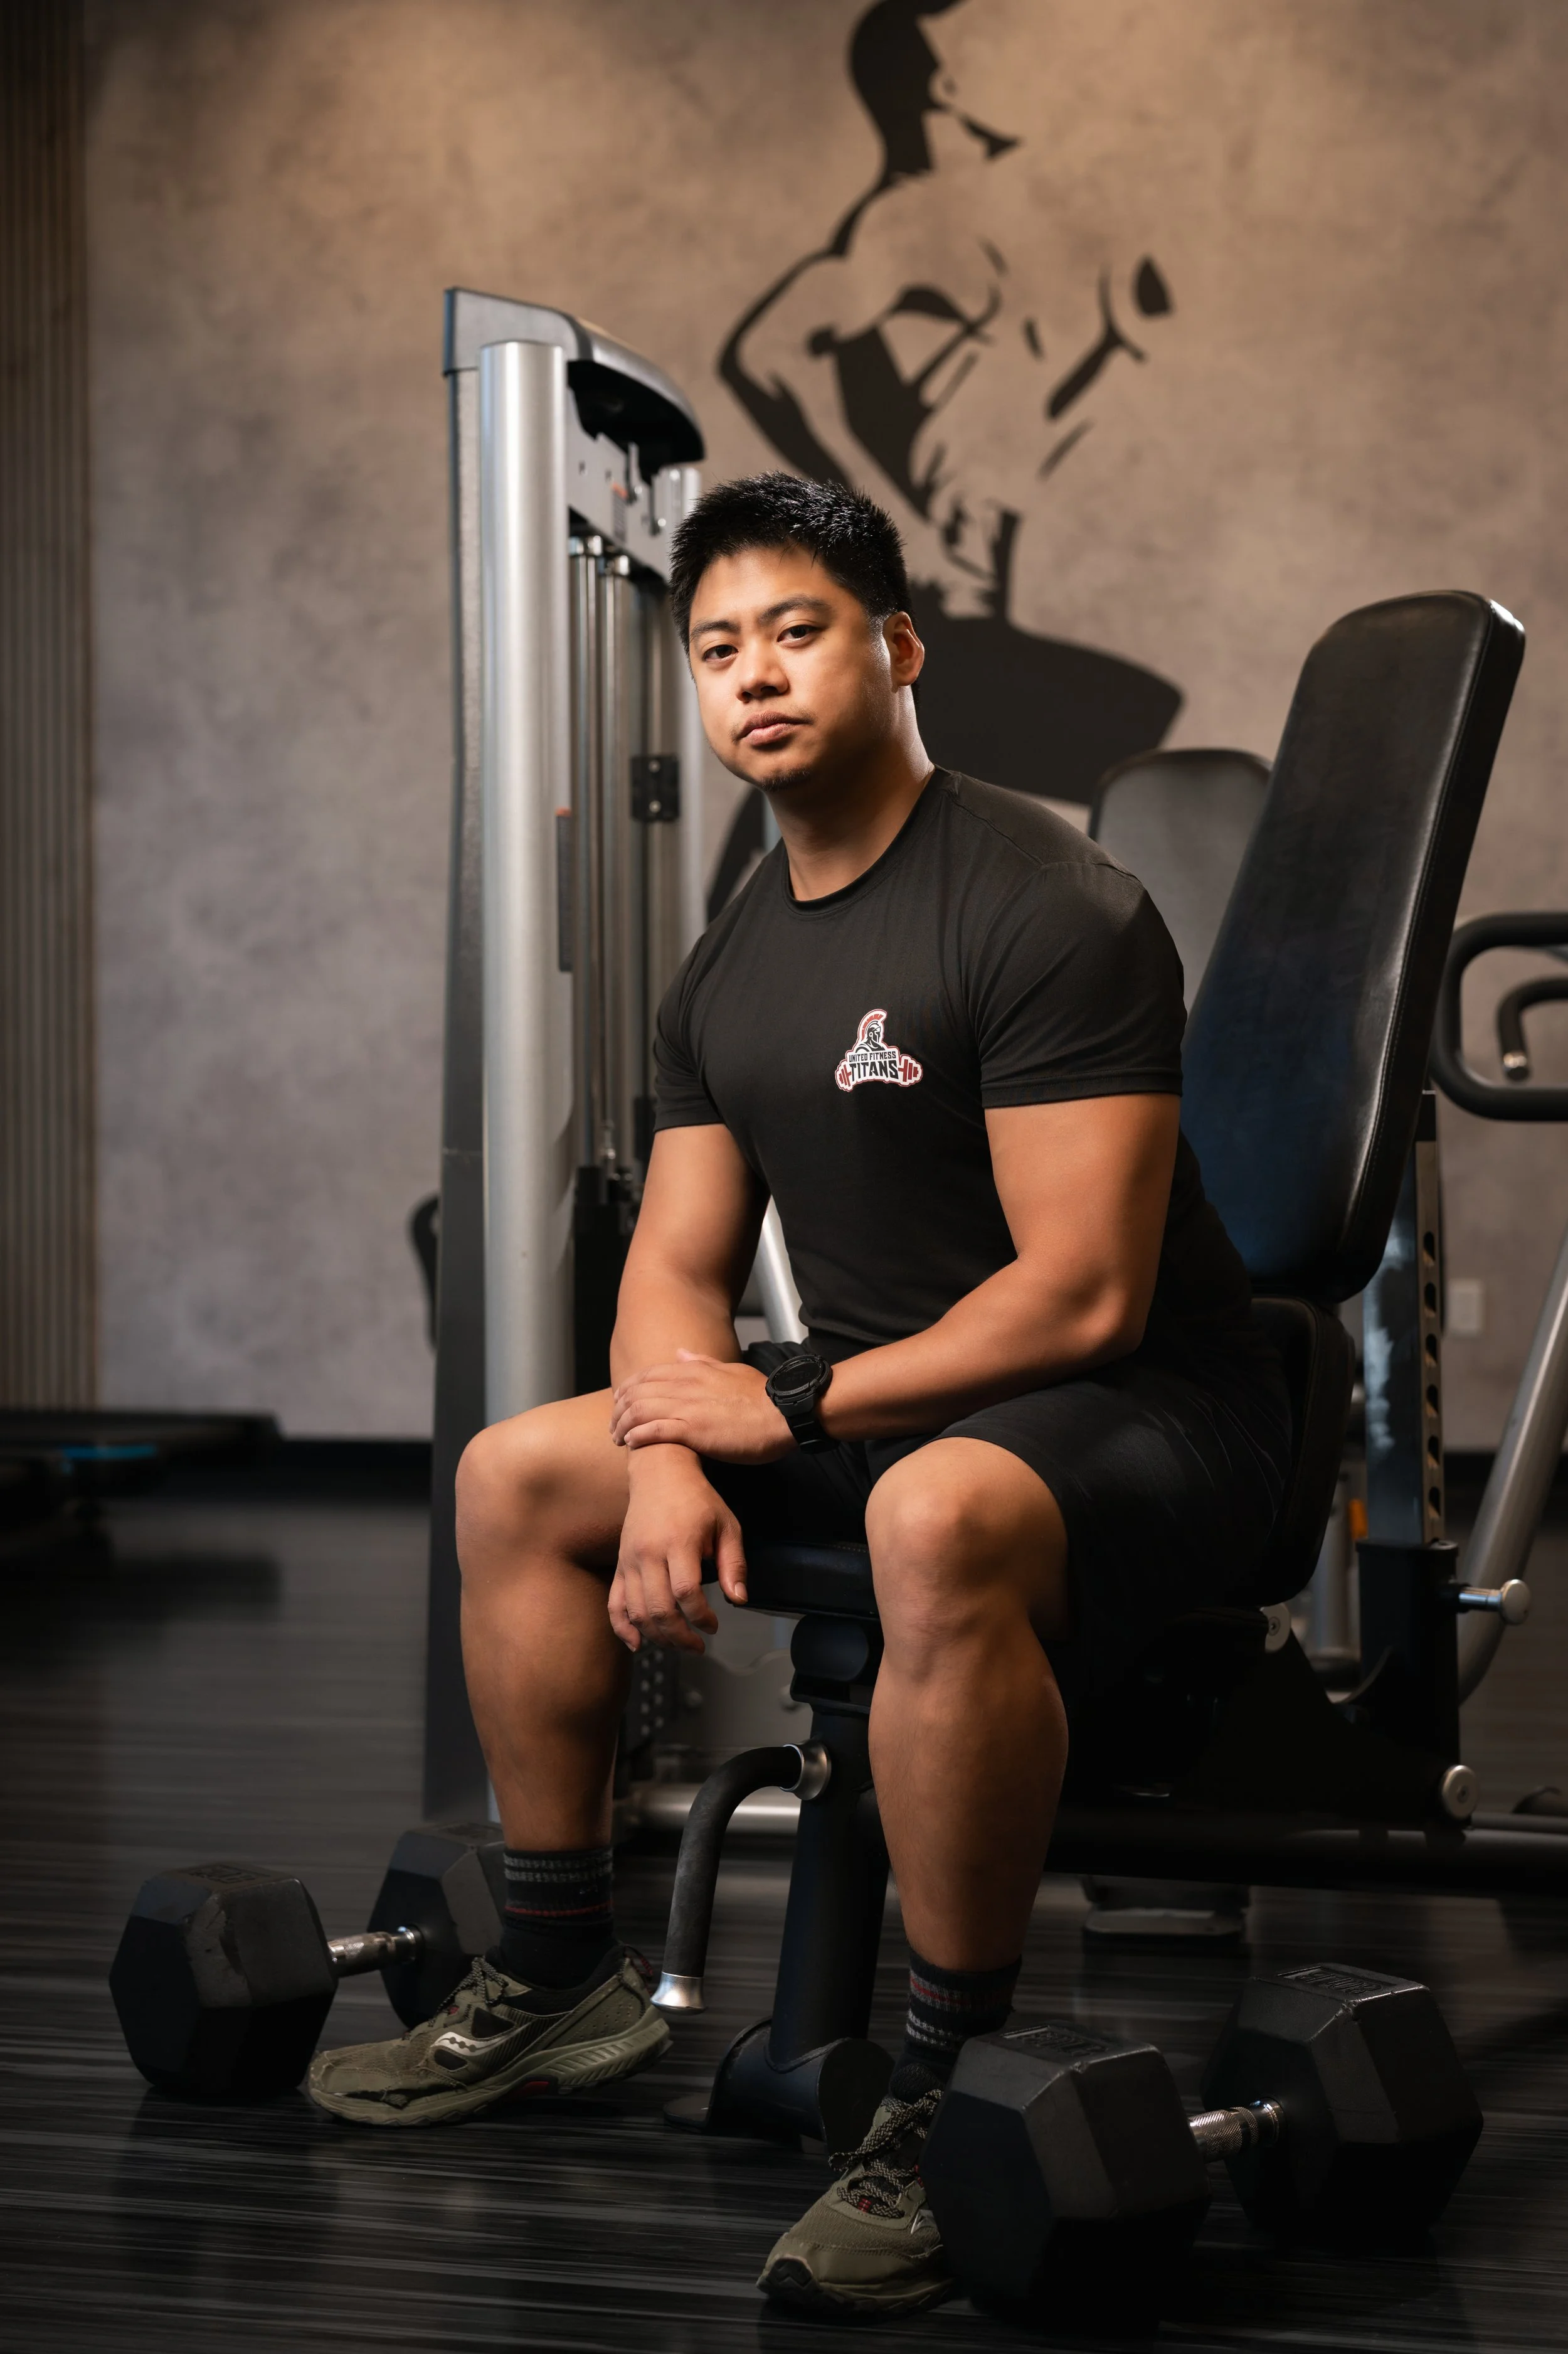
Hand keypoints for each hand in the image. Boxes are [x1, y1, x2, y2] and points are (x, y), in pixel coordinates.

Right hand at [608, 1449, 747, 1654]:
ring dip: (658, 1637)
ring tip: (678, 1643)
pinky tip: (638, 1643)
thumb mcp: (727, 1525)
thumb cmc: (698, 1499)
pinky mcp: (620, 1564)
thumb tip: (739, 1600)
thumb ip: (734, 1564)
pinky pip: (615, 1602)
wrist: (659, 1472)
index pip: (686, 1592)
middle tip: (698, 1645)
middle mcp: (649, 1553)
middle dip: (680, 1636)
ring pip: (637, 1611)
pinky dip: (623, 1627)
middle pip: (659, 1609)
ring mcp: (630, 1560)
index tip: (714, 1625)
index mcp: (678, 1542)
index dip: (701, 1617)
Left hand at [610, 1351, 793, 1463]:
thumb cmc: (762, 1397)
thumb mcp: (732, 1371)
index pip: (648, 1375)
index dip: (629, 1388)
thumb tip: (681, 1353)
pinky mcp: (694, 1430)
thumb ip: (704, 1362)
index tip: (619, 1402)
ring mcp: (688, 1407)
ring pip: (640, 1410)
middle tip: (612, 1425)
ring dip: (623, 1425)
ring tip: (617, 1438)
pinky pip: (656, 1430)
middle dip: (619, 1409)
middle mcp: (685, 1386)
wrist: (783, 1414)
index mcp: (694, 1371)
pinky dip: (639, 1435)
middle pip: (637, 1392)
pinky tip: (631, 1444)